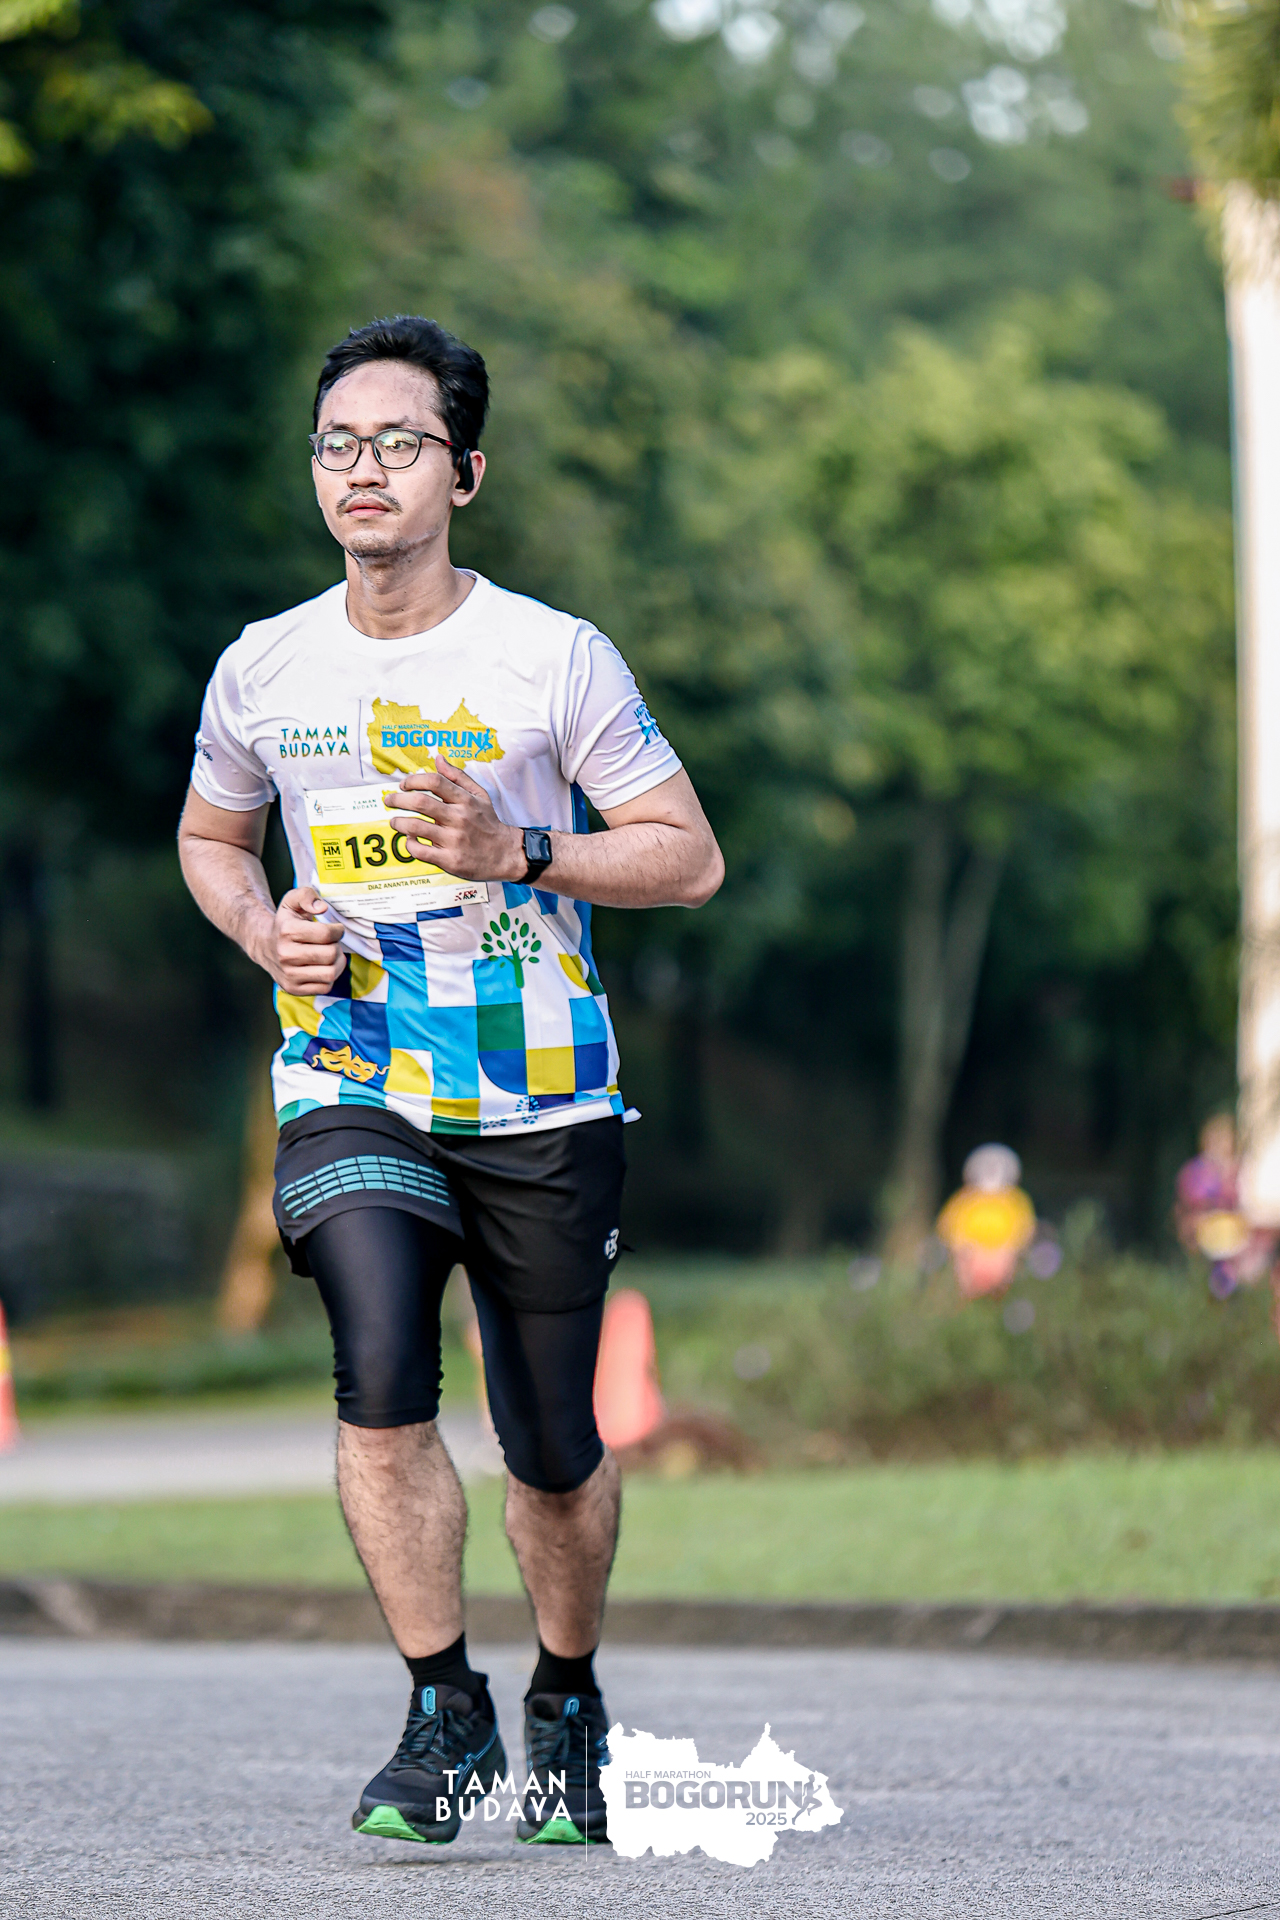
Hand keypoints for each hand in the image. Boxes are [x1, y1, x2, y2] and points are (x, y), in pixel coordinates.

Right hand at [256, 886, 345, 993]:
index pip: (327, 934)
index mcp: (288, 932)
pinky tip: (322, 967)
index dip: (337, 930)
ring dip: (337, 963)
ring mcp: (289, 975)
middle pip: (331, 954)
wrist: (265, 946)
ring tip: (330, 955)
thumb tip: (322, 907)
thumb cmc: (285, 924)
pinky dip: (329, 977)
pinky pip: (325, 987)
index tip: (335, 929)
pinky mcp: (294, 989)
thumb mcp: (292, 901)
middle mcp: (286, 955)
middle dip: (337, 946)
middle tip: (331, 943)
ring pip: (330, 973)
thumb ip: (307, 895)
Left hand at [389, 756, 525, 881]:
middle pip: (420, 803)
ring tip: (395, 822)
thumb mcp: (479, 795)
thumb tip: (438, 759)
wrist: (505, 854)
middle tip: (389, 801)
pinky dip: (409, 844)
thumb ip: (458, 777)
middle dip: (398, 800)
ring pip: (415, 827)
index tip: (404, 785)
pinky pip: (420, 851)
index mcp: (465, 800)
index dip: (413, 780)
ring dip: (398, 823)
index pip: (434, 782)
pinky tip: (410, 839)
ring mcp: (453, 840)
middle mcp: (459, 818)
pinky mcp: (449, 860)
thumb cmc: (488, 824)